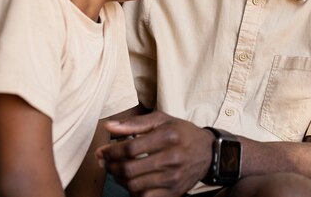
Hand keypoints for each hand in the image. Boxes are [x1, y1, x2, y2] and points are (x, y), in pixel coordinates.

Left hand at [95, 111, 213, 196]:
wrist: (208, 152)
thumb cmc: (182, 133)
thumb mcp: (162, 120)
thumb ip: (134, 123)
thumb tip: (108, 126)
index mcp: (168, 136)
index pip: (131, 148)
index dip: (111, 151)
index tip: (102, 152)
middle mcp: (172, 158)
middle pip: (130, 169)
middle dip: (112, 167)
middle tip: (106, 163)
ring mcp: (173, 177)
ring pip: (135, 185)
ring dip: (120, 179)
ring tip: (118, 171)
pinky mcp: (174, 192)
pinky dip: (134, 191)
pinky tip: (133, 182)